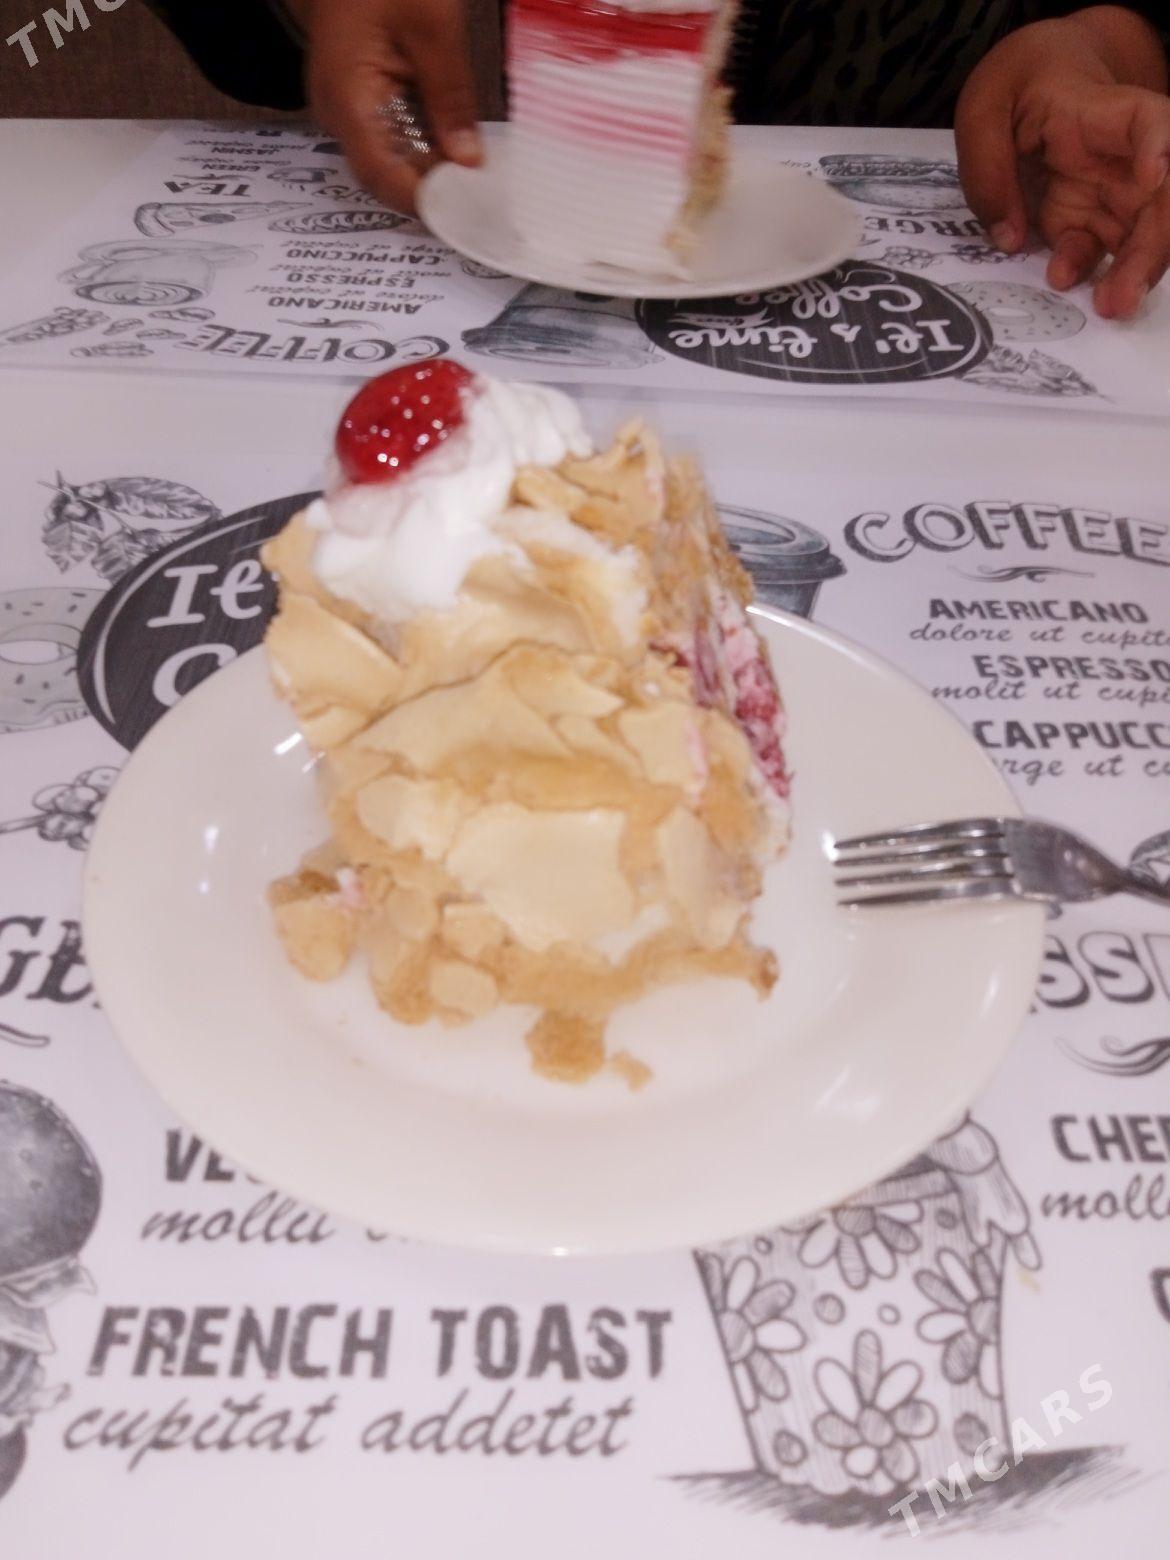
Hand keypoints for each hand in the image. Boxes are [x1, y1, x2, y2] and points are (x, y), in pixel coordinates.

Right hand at [293, 0, 482, 213]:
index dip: (422, 202)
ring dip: (433, 175)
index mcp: (347, 96)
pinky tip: (461, 154)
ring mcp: (349, 107)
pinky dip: (428, 150)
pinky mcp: (364, 99)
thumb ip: (451, 96)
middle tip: (483, 205)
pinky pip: (394, 138)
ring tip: (479, 186)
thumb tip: (468, 160)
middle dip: (433, 193)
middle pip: (385, 176)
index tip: (465, 216)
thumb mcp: (432, 27)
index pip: (381, 174)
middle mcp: (339, 111)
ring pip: (392, 161)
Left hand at [956, 6, 1169, 317]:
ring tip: (1110, 306)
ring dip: (1132, 273)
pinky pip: (1099, 251)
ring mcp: (1108, 189)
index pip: (1146, 120)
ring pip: (1140, 233)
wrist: (1035, 80)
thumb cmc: (1017, 83)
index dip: (1159, 144)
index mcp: (1099, 110)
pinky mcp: (1088, 217)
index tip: (1155, 175)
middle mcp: (1118, 154)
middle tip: (1124, 294)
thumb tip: (1009, 238)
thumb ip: (987, 170)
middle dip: (1151, 248)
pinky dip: (1091, 275)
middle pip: (1159, 197)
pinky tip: (1065, 283)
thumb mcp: (983, 107)